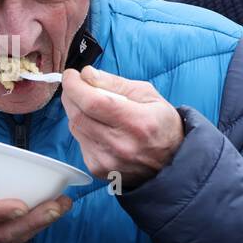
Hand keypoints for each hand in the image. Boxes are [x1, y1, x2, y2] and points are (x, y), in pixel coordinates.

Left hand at [61, 66, 183, 189]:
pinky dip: (83, 128)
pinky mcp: (98, 168)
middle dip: (71, 95)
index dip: (75, 86)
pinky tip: (98, 126)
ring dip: (76, 111)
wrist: (171, 162)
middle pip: (78, 115)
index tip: (71, 75)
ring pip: (75, 127)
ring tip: (91, 105)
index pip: (93, 102)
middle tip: (76, 85)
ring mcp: (108, 160)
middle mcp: (121, 145)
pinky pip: (79, 141)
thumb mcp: (148, 94)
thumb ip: (115, 83)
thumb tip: (87, 74)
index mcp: (137, 122)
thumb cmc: (161, 124)